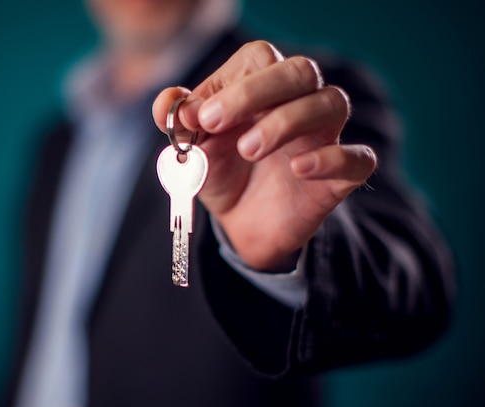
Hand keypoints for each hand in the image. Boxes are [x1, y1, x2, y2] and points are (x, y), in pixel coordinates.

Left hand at [152, 41, 376, 270]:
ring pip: (332, 103)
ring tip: (248, 150)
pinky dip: (332, 159)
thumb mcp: (192, 150)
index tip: (201, 117)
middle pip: (300, 71)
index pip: (260, 59)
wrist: (242, 227)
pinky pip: (358, 158)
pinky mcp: (339, 177)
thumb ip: (178, 122)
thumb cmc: (222, 174)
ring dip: (287, 121)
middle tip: (216, 123)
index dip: (231, 81)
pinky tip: (299, 169)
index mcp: (262, 90)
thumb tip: (169, 102)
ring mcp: (323, 138)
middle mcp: (298, 104)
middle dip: (257, 91)